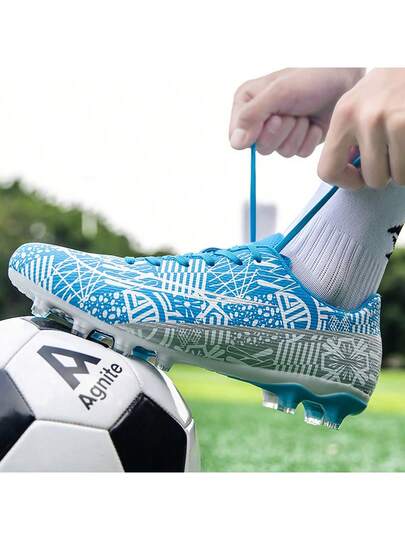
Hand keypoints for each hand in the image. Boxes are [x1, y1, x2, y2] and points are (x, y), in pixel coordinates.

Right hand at [229, 68, 363, 156]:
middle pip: (260, 147)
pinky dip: (309, 139)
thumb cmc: (312, 77)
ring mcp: (280, 132)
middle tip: (292, 113)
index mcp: (248, 103)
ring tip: (305, 115)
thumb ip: (252, 115)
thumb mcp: (278, 92)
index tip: (272, 118)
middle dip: (280, 132)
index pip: (237, 135)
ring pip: (281, 152)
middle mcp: (261, 119)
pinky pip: (299, 153)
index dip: (253, 133)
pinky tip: (314, 123)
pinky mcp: (298, 141)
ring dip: (297, 134)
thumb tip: (236, 143)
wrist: (344, 81)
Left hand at [318, 68, 404, 188]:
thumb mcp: (358, 106)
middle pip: (371, 179)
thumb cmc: (390, 87)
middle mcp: (364, 118)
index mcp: (343, 115)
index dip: (346, 182)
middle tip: (390, 158)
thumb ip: (347, 139)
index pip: (328, 171)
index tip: (359, 177)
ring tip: (402, 147)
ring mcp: (391, 120)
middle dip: (384, 175)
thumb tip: (348, 176)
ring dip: (402, 169)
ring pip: (397, 176)